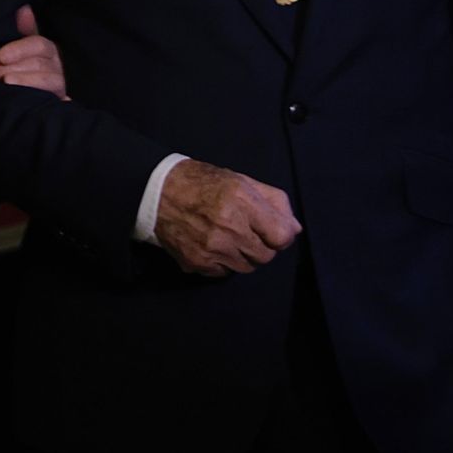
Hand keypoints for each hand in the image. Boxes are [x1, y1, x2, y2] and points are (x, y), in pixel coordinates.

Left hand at [0, 6, 69, 98]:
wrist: (37, 103)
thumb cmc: (25, 70)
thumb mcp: (23, 48)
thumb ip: (24, 31)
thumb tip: (24, 9)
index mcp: (48, 50)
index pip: (38, 44)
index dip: (19, 48)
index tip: (0, 55)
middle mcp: (57, 67)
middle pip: (38, 64)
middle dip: (11, 67)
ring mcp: (60, 87)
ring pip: (48, 81)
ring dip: (25, 81)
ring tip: (5, 83)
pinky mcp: (60, 104)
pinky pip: (55, 103)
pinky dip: (43, 102)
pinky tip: (25, 103)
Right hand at [153, 159, 300, 276]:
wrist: (157, 192)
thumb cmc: (202, 182)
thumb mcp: (240, 180)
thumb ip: (273, 200)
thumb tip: (295, 229)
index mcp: (241, 200)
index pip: (282, 235)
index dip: (281, 235)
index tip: (273, 231)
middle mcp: (228, 226)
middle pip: (266, 255)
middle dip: (261, 245)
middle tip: (246, 232)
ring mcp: (212, 248)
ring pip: (247, 267)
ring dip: (243, 255)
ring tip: (227, 238)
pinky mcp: (197, 262)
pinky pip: (225, 273)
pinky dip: (223, 263)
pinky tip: (212, 245)